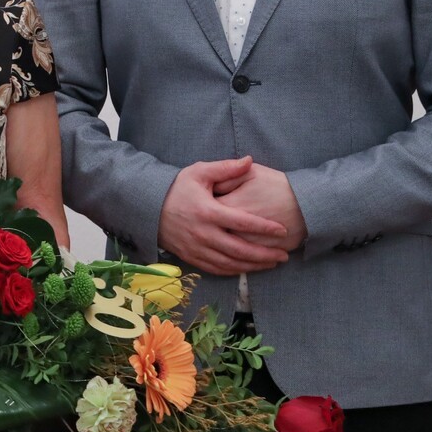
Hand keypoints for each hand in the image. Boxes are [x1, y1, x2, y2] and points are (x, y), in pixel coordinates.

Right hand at [157, 157, 291, 276]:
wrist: (147, 208)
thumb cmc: (176, 188)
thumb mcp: (198, 172)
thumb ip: (225, 168)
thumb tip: (248, 160)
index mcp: (208, 212)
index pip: (243, 222)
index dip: (265, 228)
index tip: (283, 230)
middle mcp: (203, 233)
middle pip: (240, 250)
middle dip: (265, 255)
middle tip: (284, 255)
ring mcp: (196, 248)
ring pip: (230, 263)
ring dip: (253, 266)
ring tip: (272, 263)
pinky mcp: (191, 257)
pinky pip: (217, 269)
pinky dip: (235, 271)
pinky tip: (248, 268)